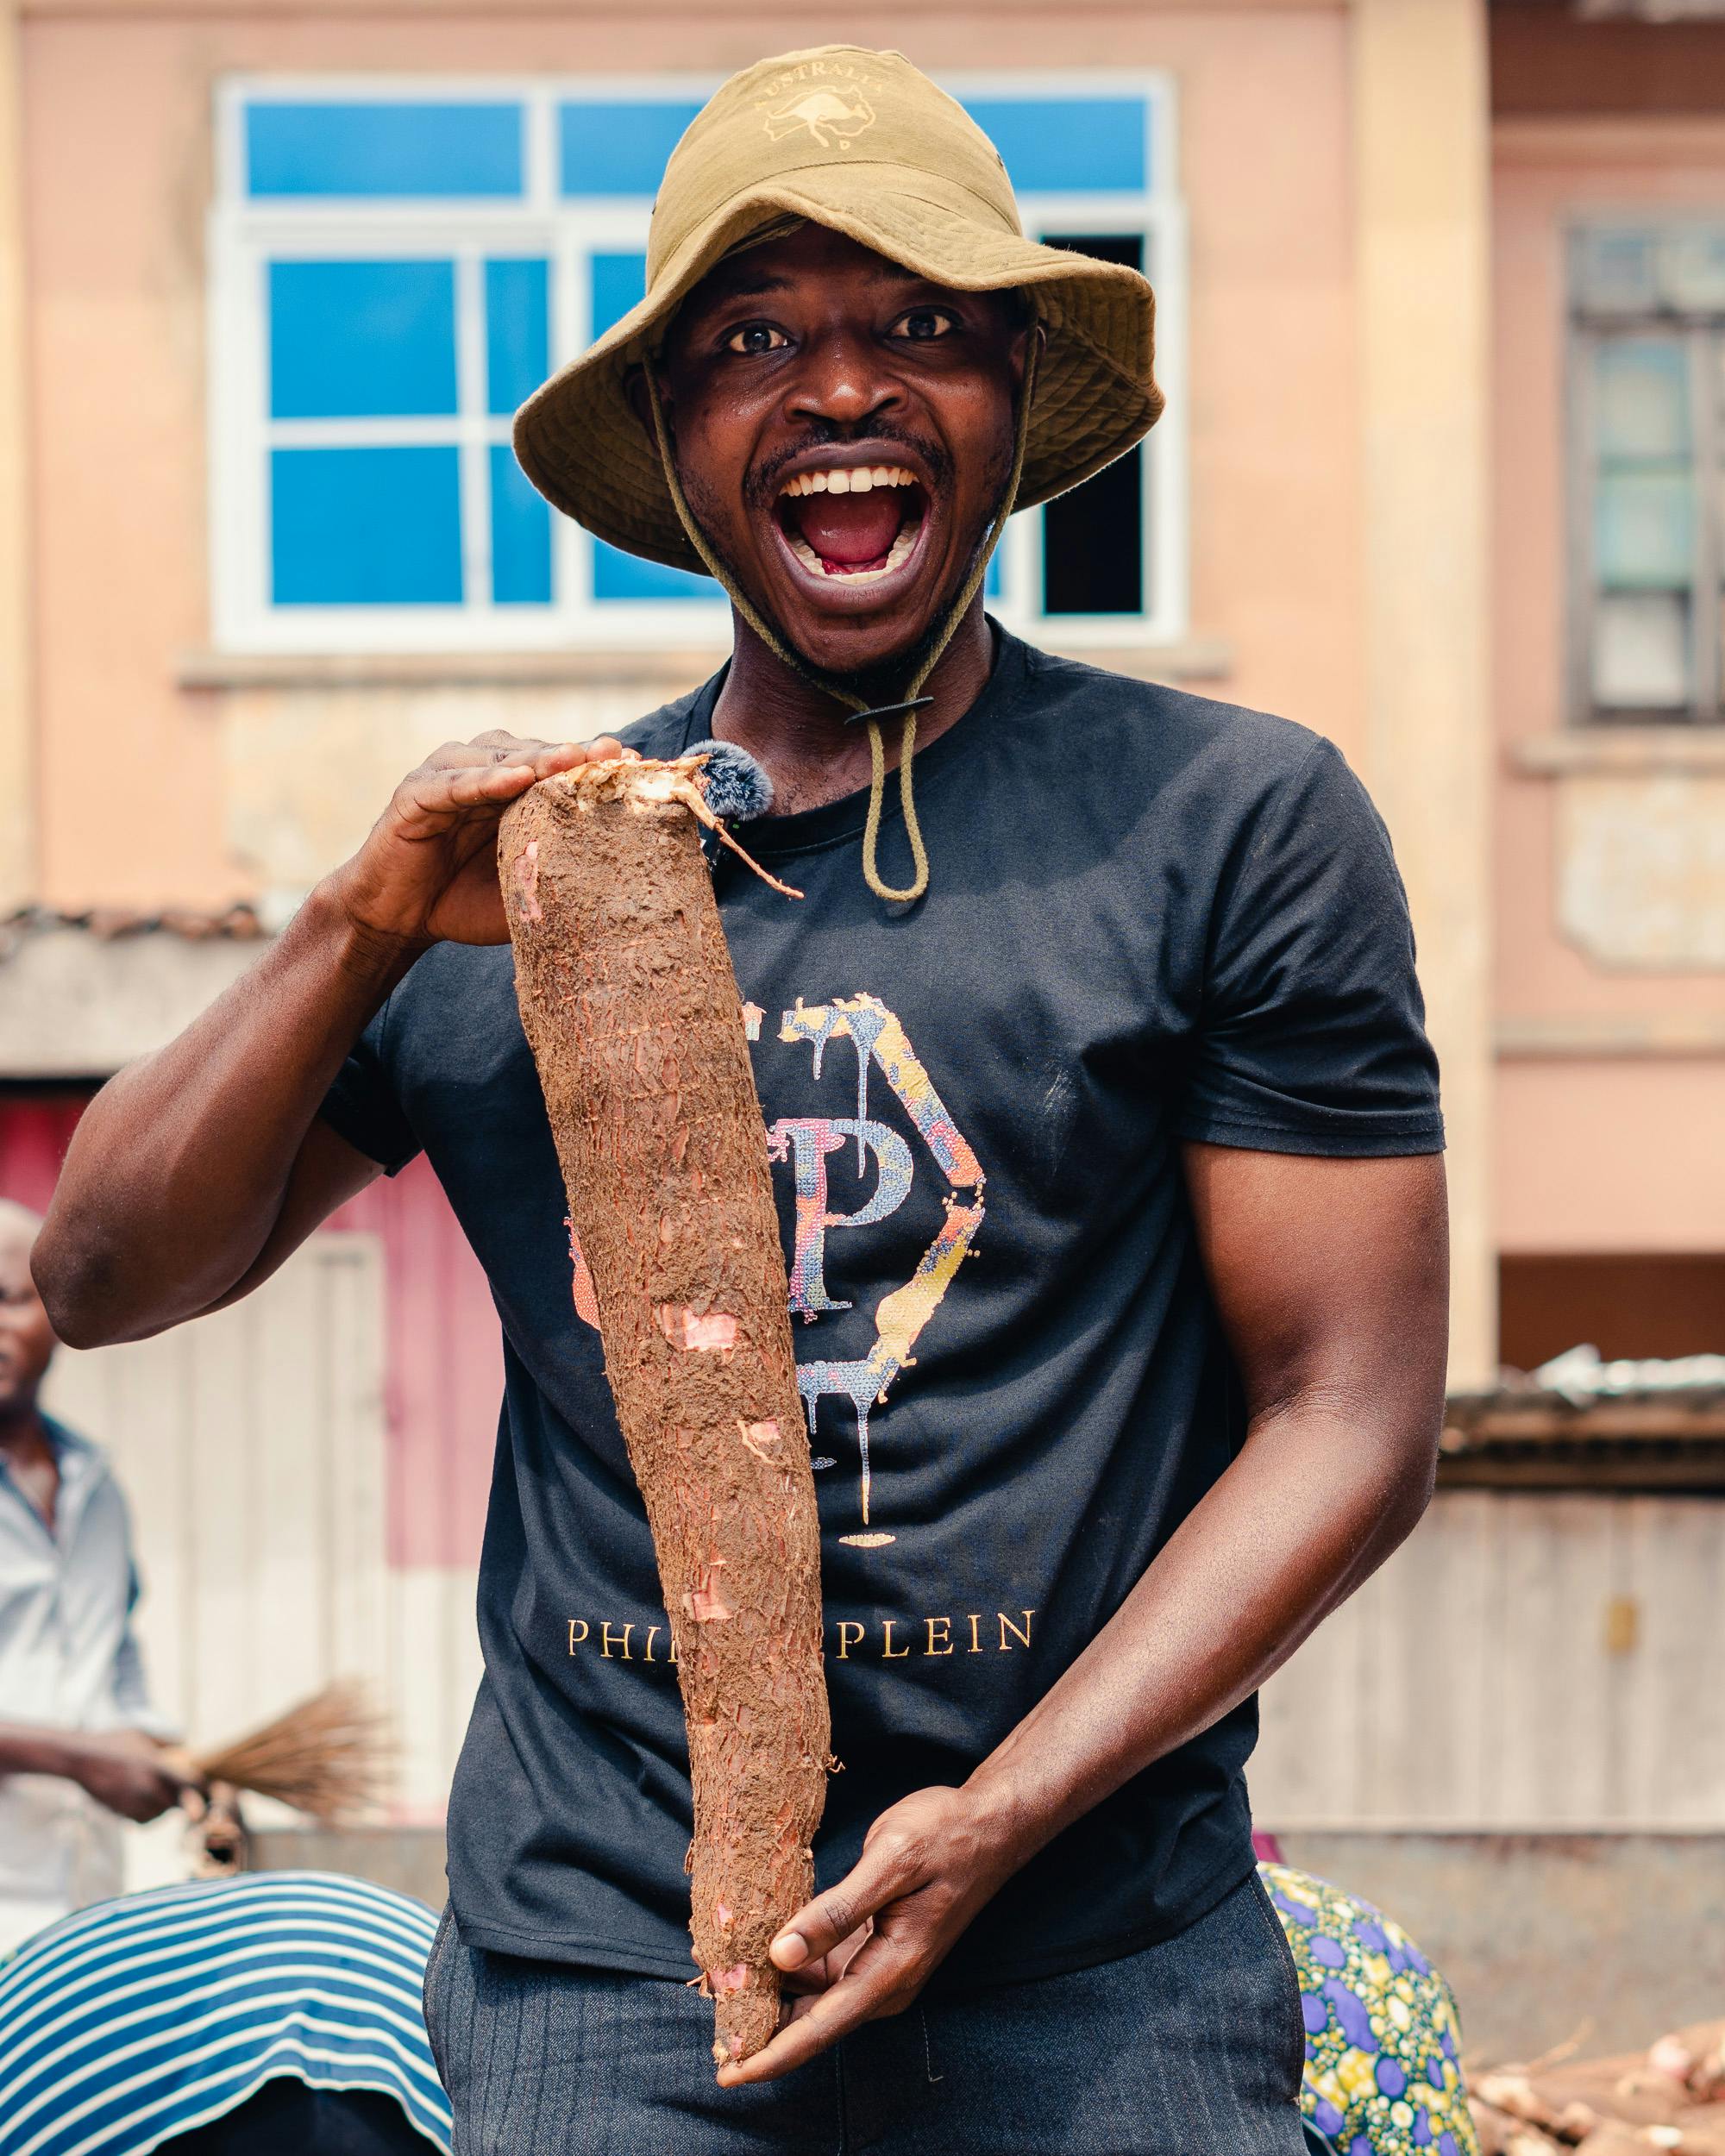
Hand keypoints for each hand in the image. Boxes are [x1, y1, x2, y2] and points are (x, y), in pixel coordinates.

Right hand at [67, 1729, 197, 1823]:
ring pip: (160, 1813)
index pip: (192, 1784)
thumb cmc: (113, 1742)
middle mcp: (149, 1787)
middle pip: (178, 1803)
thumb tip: (186, 1748)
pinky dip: (145, 1814)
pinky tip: (136, 1799)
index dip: (204, 1790)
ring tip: (149, 1789)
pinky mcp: (122, 1813)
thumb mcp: (143, 1737)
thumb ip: (165, 1746)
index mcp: (158, 1766)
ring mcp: (135, 1802)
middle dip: (183, 1800)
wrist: (80, 1759)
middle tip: (184, 1794)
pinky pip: (144, 1820)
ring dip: (161, 1806)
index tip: (211, 1792)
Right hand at [324, 732, 636, 950]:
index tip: (638, 764)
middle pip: (537, 754)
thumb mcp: (525, 891)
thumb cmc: (464, 904)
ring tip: (572, 759)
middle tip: (614, 753)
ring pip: (499, 759)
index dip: (597, 765)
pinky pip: (454, 783)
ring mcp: (448, 776)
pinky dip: (484, 779)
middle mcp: (484, 771)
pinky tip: (516, 778)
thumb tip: (626, 889)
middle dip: (576, 755)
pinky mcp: (416, 793)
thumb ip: (560, 876)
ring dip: (537, 758)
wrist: (400, 919)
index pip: (561, 768)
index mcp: (515, 789)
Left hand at [715, 1783, 1021, 2087]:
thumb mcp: (890, 1861)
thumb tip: (782, 1955)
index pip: (820, 2028)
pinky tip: (758, 1955)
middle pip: (813, 2024)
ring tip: (720, 1986)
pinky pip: (825, 1974)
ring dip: (771, 2000)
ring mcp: (882, 1969)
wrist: (990, 1825)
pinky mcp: (877, 1950)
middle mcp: (886, 1983)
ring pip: (815, 2000)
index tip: (727, 2074)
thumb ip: (837, 1911)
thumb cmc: (945, 1835)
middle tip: (709, 2025)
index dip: (770, 2055)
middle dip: (760, 2030)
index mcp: (891, 1970)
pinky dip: (790, 1971)